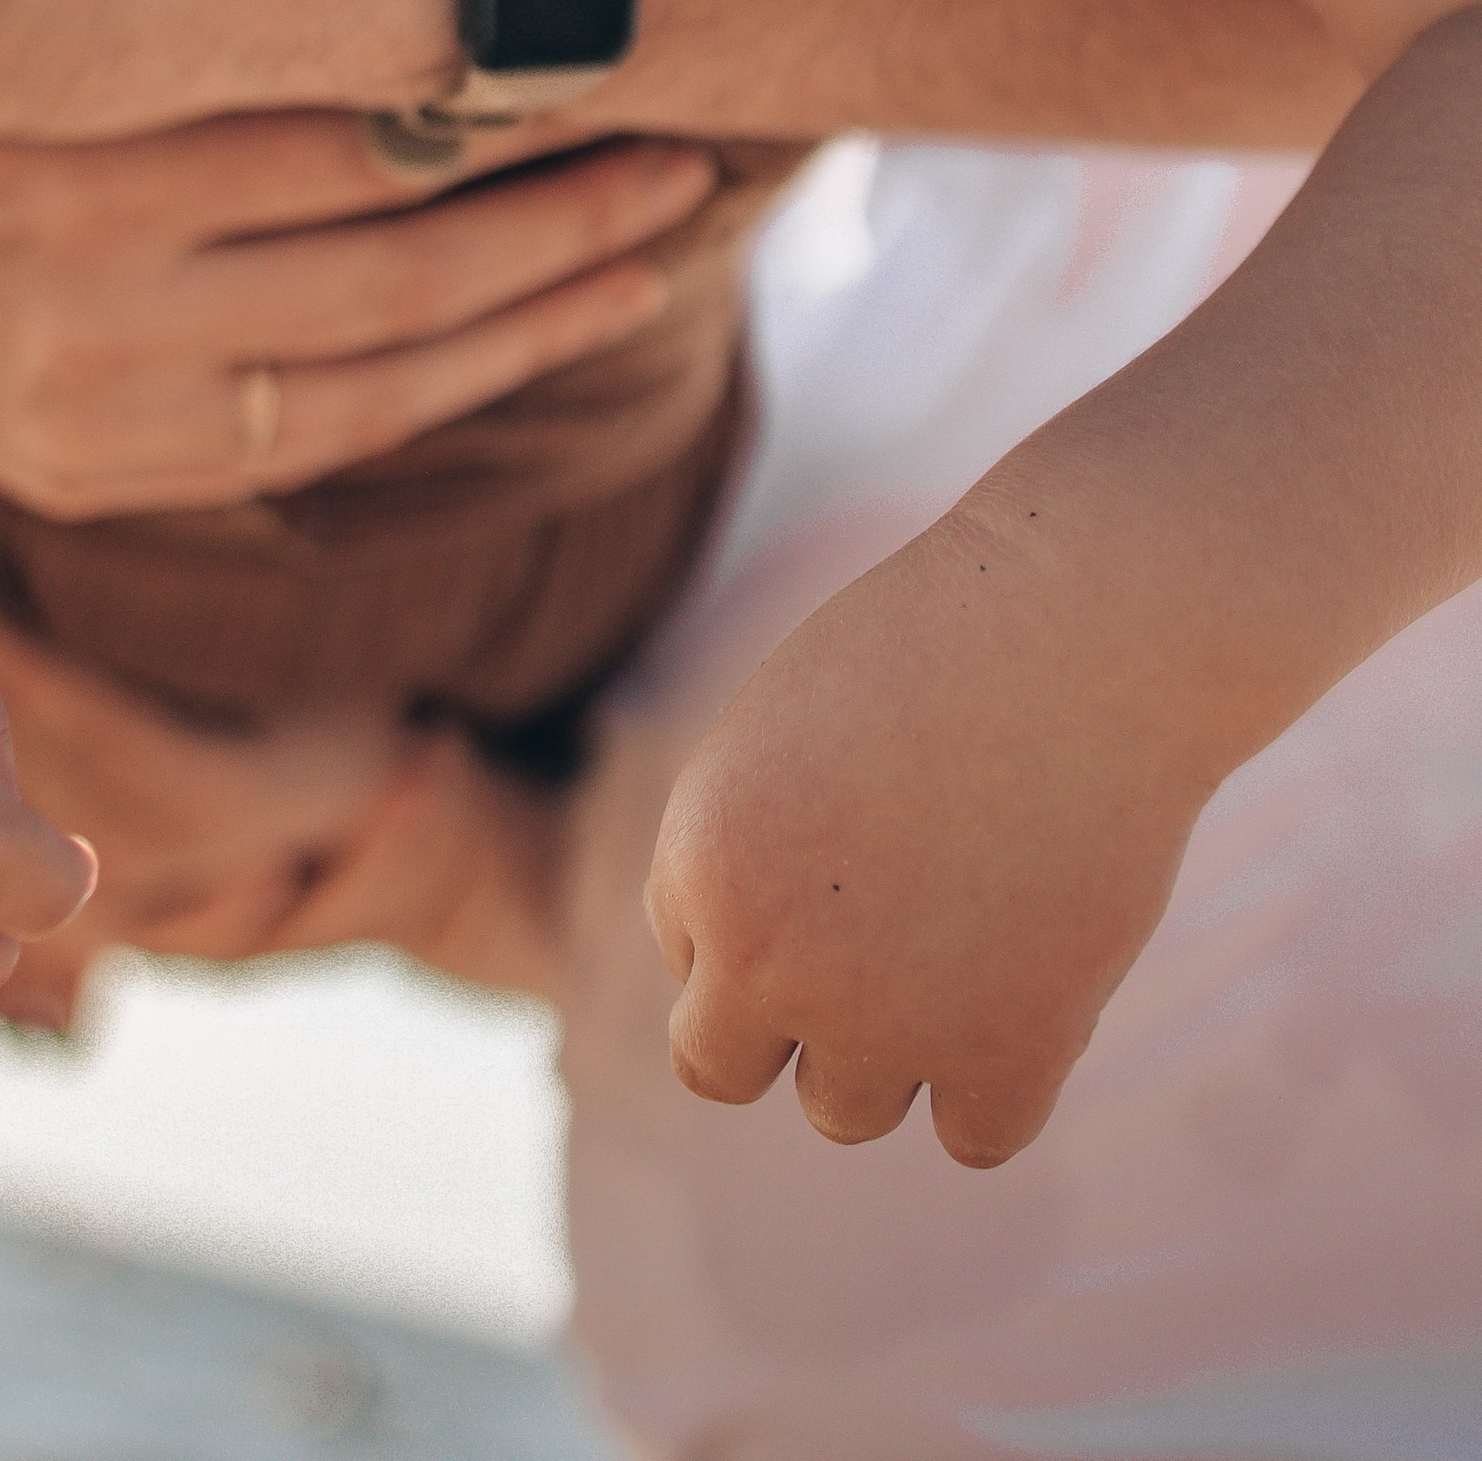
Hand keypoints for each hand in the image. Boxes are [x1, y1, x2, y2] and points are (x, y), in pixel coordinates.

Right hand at [0, 32, 718, 516]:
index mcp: (73, 167)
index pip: (340, 134)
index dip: (496, 98)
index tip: (617, 36)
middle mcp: (99, 307)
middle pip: (393, 263)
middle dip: (563, 211)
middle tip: (697, 142)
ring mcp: (107, 412)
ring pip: (381, 372)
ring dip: (540, 306)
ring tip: (663, 235)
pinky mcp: (105, 472)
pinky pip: (322, 440)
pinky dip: (450, 386)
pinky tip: (545, 329)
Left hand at [645, 494, 1208, 1167]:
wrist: (1078, 629)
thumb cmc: (931, 653)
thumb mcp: (779, 738)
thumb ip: (741, 861)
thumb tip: (743, 988)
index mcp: (703, 863)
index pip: (689, 950)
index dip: (760, 895)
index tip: (838, 823)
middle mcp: (773, 962)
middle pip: (723, 1069)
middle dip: (777, 1012)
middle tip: (868, 920)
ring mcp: (890, 1023)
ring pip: (843, 1113)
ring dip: (884, 1046)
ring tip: (953, 929)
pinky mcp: (1012, 1053)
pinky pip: (973, 1137)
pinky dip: (994, 1083)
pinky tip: (1024, 983)